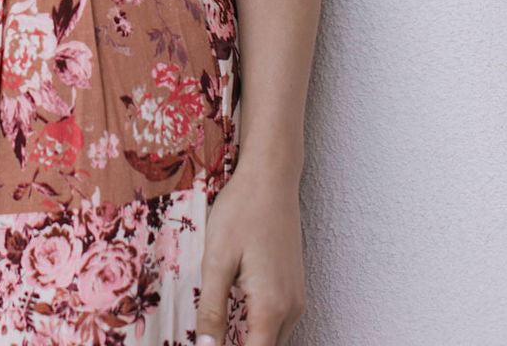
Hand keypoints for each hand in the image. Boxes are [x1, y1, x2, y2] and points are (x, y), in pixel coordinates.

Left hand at [194, 167, 306, 345]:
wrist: (271, 177)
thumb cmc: (241, 212)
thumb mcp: (216, 259)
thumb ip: (211, 309)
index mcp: (271, 307)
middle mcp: (291, 309)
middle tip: (209, 338)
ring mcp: (297, 298)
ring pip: (273, 339)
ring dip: (249, 341)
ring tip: (219, 331)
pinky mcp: (295, 287)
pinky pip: (279, 323)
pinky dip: (259, 329)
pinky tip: (235, 315)